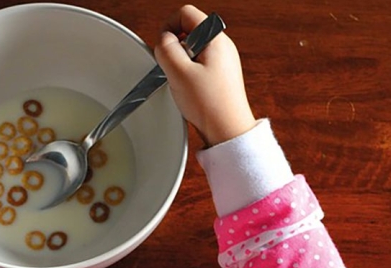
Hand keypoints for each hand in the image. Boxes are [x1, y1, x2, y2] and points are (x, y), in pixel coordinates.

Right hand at [154, 5, 256, 145]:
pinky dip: (187, 75)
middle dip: (174, 48)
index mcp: (215, 38)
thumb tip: (163, 40)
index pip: (186, 14)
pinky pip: (197, 65)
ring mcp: (222, 61)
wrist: (228, 130)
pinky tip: (189, 90)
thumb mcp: (179, 73)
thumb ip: (166, 49)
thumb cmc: (210, 104)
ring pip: (191, 50)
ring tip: (183, 83)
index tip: (163, 47)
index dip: (168, 27)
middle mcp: (222, 46)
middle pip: (188, 31)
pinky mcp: (219, 75)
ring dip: (180, 64)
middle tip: (174, 69)